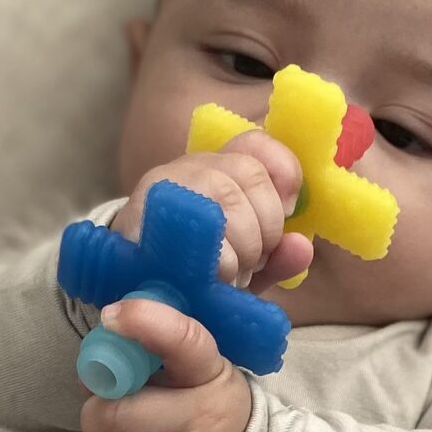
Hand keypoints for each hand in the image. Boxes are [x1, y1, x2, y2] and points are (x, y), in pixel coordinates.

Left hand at [79, 305, 253, 431]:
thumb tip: (90, 370)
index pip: (183, 340)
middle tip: (112, 417)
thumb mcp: (193, 377)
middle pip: (114, 415)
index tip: (113, 317)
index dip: (144, 323)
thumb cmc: (199, 416)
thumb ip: (150, 359)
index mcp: (210, 376)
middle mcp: (206, 423)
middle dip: (99, 414)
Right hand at [111, 129, 314, 291]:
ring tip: (231, 274)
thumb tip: (302, 247)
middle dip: (264, 227)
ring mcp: (163, 185)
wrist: (129, 285)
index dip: (282, 172)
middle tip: (253, 262)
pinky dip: (215, 260)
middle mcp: (192, 167)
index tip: (290, 211)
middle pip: (249, 175)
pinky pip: (193, 227)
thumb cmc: (192, 269)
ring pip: (225, 197)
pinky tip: (213, 278)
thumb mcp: (241, 263)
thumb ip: (276, 257)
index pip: (257, 145)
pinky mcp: (141, 213)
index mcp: (221, 169)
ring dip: (240, 246)